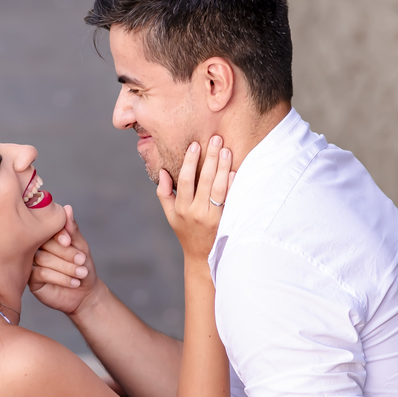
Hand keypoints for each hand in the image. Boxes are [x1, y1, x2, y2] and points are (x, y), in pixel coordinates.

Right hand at [29, 205, 100, 315]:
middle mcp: (36, 247)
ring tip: (81, 273)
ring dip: (65, 266)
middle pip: (43, 243)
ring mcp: (31, 262)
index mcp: (47, 236)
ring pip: (43, 258)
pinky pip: (41, 273)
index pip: (46, 228)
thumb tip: (67, 208)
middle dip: (65, 252)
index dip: (57, 233)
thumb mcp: (81, 247)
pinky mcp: (30, 279)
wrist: (85, 293)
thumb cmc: (83, 266)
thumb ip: (73, 230)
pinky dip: (60, 277)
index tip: (68, 241)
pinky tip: (73, 282)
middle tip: (82, 260)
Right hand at [157, 136, 232, 261]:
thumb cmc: (185, 232)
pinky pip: (229, 200)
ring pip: (217, 188)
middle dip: (210, 158)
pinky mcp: (225, 221)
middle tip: (215, 138)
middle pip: (203, 180)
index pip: (185, 180)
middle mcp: (196, 212)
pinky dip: (231, 186)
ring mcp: (211, 217)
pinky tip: (234, 172)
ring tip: (225, 150)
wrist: (203, 257)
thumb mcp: (170, 215)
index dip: (190, 161)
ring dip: (222, 167)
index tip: (196, 144)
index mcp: (181, 208)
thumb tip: (163, 171)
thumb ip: (164, 193)